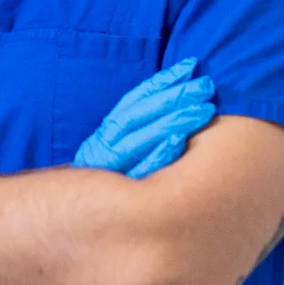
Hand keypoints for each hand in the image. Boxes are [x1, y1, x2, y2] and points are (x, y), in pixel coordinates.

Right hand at [71, 57, 215, 178]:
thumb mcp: (112, 155)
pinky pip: (143, 168)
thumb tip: (171, 107)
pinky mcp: (121, 189)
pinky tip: (179, 140)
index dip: (161, 81)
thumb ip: (135, 134)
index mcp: (106, 133)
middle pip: (142, 114)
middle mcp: (106, 144)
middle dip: (175, 96)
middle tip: (206, 85)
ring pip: (143, 136)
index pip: (135, 99)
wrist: (77, 218)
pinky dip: (159, 152)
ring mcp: (112, 166)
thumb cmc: (106, 186)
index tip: (189, 66)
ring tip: (204, 109)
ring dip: (174, 120)